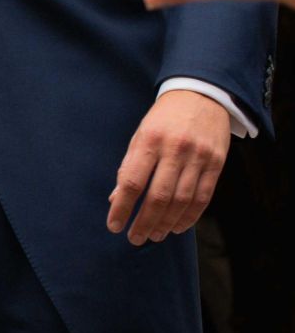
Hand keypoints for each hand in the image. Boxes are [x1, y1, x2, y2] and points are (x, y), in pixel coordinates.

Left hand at [108, 91, 230, 245]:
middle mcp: (175, 149)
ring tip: (154, 235)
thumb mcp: (141, 135)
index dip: (123, 208)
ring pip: (182, 200)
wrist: (202, 93)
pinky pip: (203, 197)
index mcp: (150, 141)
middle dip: (144, 222)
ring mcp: (198, 157)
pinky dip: (190, 216)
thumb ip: (129, 167)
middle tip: (135, 238)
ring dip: (166, 223)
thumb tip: (116, 200)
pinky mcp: (216, 162)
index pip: (132, 182)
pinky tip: (177, 227)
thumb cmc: (164, 118)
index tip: (114, 226)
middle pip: (158, 196)